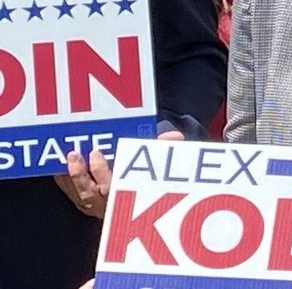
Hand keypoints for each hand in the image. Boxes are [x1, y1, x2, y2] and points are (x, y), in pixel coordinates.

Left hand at [57, 128, 182, 218]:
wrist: (141, 212)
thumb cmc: (148, 182)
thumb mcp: (159, 168)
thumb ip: (164, 151)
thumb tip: (174, 136)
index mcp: (126, 194)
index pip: (111, 184)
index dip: (101, 170)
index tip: (96, 153)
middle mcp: (109, 204)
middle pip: (91, 192)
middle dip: (81, 173)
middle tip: (75, 154)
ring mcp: (96, 208)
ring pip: (79, 195)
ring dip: (70, 177)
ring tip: (67, 158)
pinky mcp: (87, 207)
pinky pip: (72, 197)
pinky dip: (65, 183)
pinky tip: (60, 170)